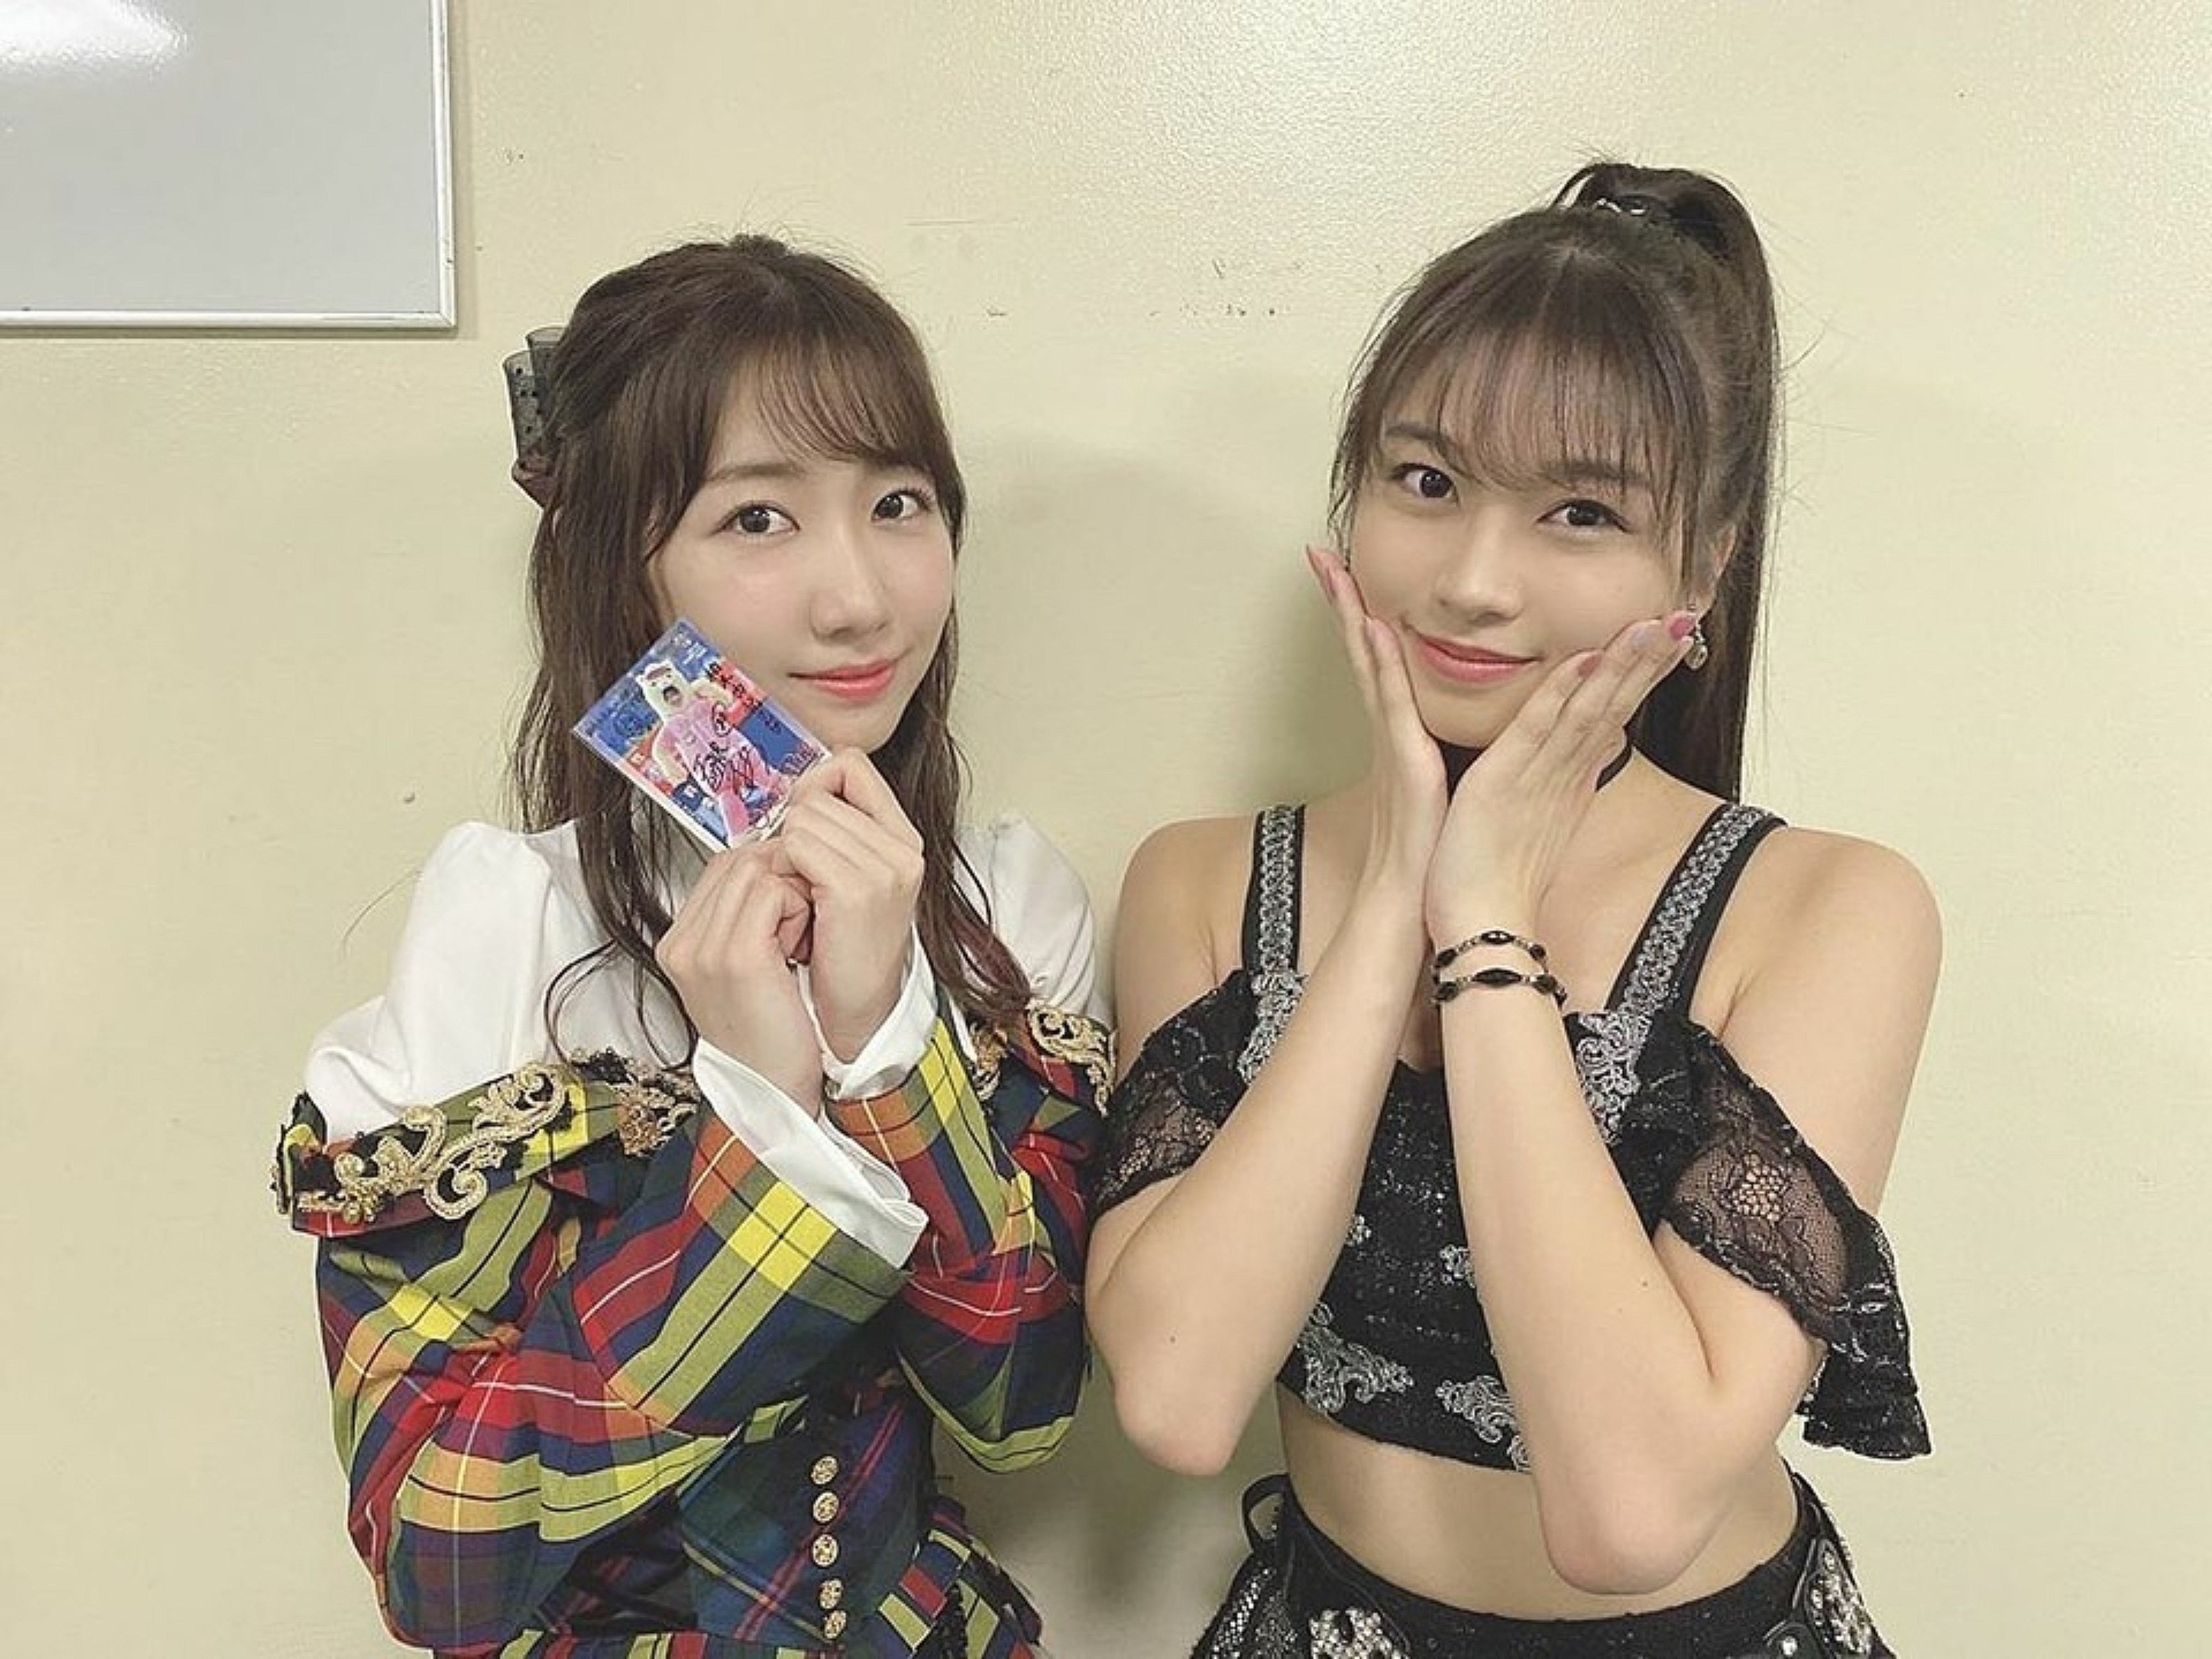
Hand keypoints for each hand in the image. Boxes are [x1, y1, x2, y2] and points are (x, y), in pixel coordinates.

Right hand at [656, 844, 821, 1107]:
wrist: (772, 1090)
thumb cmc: (769, 1036)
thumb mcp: (743, 974)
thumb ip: (742, 924)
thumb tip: (772, 873)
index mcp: (681, 945)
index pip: (721, 867)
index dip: (765, 871)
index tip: (791, 902)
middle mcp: (685, 944)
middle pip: (737, 861)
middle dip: (780, 876)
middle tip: (801, 920)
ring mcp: (705, 948)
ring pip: (756, 869)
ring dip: (792, 891)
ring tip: (799, 937)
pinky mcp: (737, 955)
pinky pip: (773, 892)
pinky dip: (799, 907)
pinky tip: (802, 944)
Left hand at [768, 750, 925, 1062]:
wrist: (859, 1011)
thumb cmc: (845, 949)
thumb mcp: (851, 879)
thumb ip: (837, 834)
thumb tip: (793, 796)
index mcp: (902, 837)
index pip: (851, 764)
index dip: (816, 785)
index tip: (800, 825)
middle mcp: (902, 846)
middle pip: (818, 792)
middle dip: (794, 829)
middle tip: (799, 880)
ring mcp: (883, 867)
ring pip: (801, 818)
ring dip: (784, 856)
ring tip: (800, 900)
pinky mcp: (856, 890)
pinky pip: (796, 846)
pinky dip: (783, 873)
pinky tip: (795, 908)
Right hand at [1307, 545, 1447, 924]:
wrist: (1420, 903)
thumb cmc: (1434, 852)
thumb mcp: (1444, 788)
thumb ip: (1445, 755)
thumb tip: (1455, 738)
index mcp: (1402, 736)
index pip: (1379, 664)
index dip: (1361, 618)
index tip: (1348, 576)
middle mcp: (1389, 732)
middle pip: (1361, 652)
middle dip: (1341, 601)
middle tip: (1321, 553)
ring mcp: (1391, 743)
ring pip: (1368, 665)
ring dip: (1350, 614)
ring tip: (1334, 568)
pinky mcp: (1404, 760)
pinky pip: (1390, 701)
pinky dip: (1378, 662)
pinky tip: (1371, 625)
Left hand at [1427, 611, 1697, 938]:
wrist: (1480, 929)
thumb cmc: (1497, 876)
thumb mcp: (1536, 818)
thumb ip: (1560, 781)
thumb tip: (1588, 752)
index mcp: (1569, 779)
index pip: (1612, 713)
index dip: (1641, 673)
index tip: (1669, 633)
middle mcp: (1563, 774)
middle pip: (1614, 706)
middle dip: (1648, 660)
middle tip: (1686, 616)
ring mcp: (1538, 778)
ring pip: (1587, 711)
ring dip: (1620, 666)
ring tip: (1652, 623)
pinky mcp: (1502, 784)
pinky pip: (1536, 731)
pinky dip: (1560, 695)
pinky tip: (1583, 661)